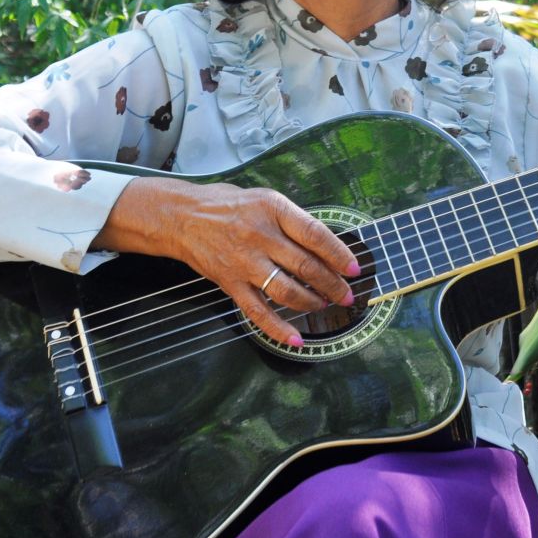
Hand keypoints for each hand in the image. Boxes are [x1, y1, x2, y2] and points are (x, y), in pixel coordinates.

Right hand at [90, 177, 358, 345]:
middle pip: (306, 266)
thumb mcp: (265, 198)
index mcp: (273, 209)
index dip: (339, 254)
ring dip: (312, 302)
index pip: (315, 234)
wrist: (182, 216)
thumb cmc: (227, 205)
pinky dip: (279, 328)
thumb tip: (328, 246)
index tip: (355, 269)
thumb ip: (293, 220)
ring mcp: (244, 261)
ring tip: (324, 305)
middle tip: (346, 294)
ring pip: (287, 290)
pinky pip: (258, 311)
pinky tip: (296, 339)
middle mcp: (260, 235)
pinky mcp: (230, 283)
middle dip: (332, 285)